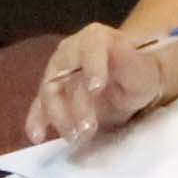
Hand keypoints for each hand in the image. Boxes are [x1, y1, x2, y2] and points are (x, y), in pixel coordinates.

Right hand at [28, 21, 177, 145]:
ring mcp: (57, 72)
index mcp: (95, 38)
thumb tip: (121, 55)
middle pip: (64, 75)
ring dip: (59, 117)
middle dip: (74, 104)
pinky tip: (37, 136)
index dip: (92, 66)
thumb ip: (131, 61)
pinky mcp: (51, 94)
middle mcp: (70, 52)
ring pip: (49, 93)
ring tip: (75, 138)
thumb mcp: (141, 67)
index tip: (96, 89)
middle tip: (88, 129)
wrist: (131, 82)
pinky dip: (36, 121)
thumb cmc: (138, 72)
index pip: (90, 47)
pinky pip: (39, 106)